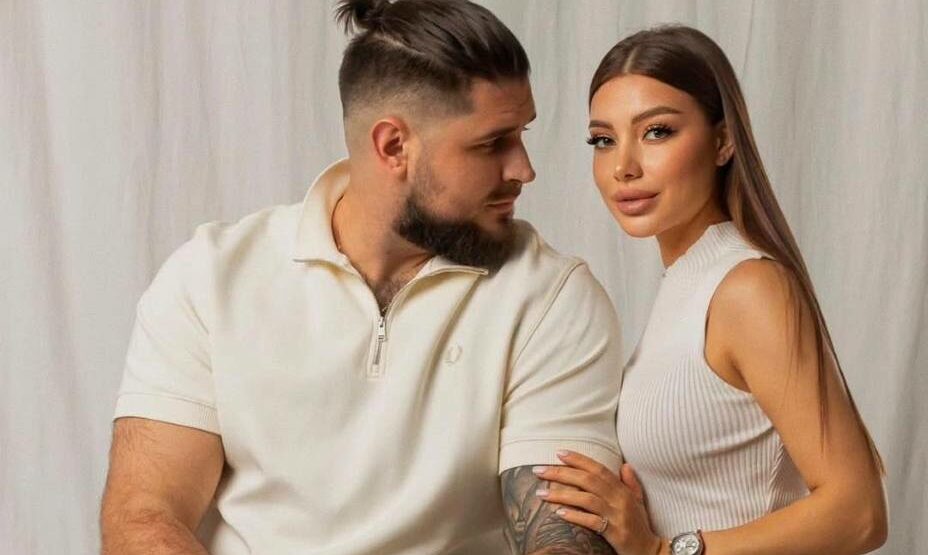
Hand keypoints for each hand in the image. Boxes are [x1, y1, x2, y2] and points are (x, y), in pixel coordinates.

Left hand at [533, 451, 664, 554]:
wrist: (650, 551)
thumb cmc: (640, 526)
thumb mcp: (637, 502)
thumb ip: (631, 483)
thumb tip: (625, 464)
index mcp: (622, 490)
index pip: (598, 469)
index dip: (579, 459)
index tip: (559, 453)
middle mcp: (620, 499)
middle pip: (588, 480)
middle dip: (561, 473)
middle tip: (539, 470)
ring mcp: (618, 516)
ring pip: (587, 499)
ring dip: (562, 494)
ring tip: (541, 493)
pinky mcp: (615, 533)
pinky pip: (592, 522)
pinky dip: (574, 516)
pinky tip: (558, 513)